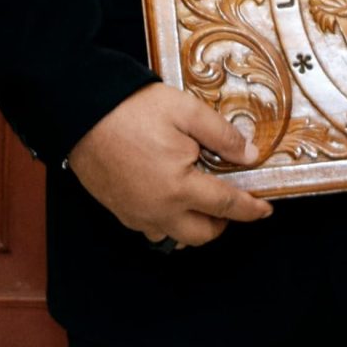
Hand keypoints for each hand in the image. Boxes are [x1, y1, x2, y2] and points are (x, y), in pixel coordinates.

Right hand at [66, 84, 274, 248]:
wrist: (81, 113)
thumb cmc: (132, 110)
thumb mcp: (185, 111)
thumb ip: (221, 135)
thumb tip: (249, 155)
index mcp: (181, 187)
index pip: (227, 206)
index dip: (250, 209)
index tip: (265, 209)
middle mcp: (159, 210)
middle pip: (202, 234)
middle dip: (222, 223)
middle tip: (228, 200)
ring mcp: (136, 214)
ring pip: (175, 237)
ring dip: (193, 226)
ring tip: (198, 200)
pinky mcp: (119, 210)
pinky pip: (151, 229)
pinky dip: (167, 222)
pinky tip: (169, 199)